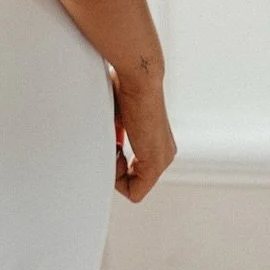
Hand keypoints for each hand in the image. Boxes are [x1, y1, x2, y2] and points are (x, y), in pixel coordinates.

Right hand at [110, 65, 175, 201]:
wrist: (139, 78)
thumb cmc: (125, 86)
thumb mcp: (118, 115)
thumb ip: (116, 132)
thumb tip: (106, 141)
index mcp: (156, 143)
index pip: (135, 171)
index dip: (116, 162)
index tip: (109, 141)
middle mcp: (164, 155)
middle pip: (134, 181)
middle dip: (116, 168)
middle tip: (109, 145)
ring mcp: (162, 160)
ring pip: (134, 188)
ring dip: (116, 171)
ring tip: (112, 146)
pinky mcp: (156, 164)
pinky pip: (135, 192)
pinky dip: (118, 179)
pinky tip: (115, 152)